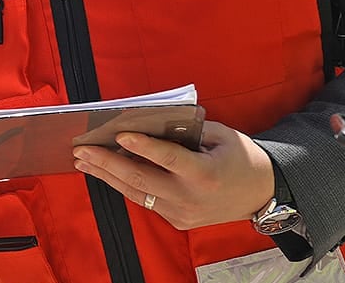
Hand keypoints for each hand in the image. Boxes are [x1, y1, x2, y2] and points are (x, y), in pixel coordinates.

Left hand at [72, 121, 272, 229]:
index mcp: (205, 173)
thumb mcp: (219, 136)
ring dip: (106, 175)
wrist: (262, 194)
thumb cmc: (239, 157)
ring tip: (83, 161)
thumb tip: (146, 121)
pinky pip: (145, 200)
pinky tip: (106, 172)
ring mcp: (182, 213)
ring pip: (136, 193)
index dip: (143, 146)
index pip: (168, 158)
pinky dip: (124, 184)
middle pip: (141, 179)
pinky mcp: (178, 221)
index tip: (119, 134)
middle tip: (82, 149)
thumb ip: (186, 130)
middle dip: (107, 163)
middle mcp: (191, 197)